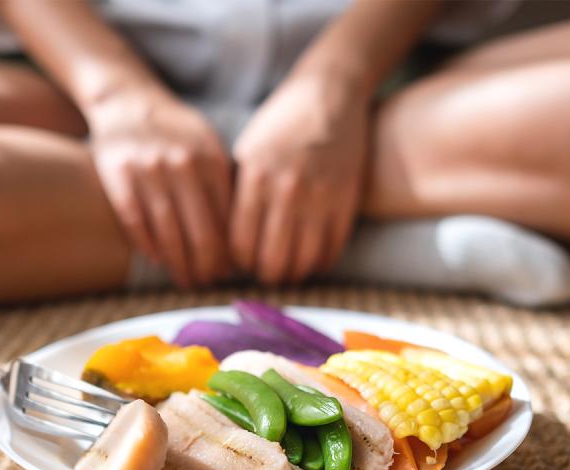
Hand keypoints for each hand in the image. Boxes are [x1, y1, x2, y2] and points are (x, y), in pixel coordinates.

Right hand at [87, 89, 232, 286]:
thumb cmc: (174, 130)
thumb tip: (241, 233)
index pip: (228, 218)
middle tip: (208, 283)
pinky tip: (159, 261)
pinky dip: (149, 247)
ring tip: (187, 280)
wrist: (127, 100)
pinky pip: (137, 223)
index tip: (231, 269)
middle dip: (208, 266)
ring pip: (169, 233)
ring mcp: (149, 170)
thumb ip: (223, 181)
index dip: (231, 249)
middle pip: (202, 232)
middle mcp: (182, 164)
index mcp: (211, 158)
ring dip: (180, 264)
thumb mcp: (207, 144)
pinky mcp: (119, 176)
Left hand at [231, 75, 368, 284]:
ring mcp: (320, 197)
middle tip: (262, 272)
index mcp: (255, 178)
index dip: (237, 262)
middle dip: (264, 275)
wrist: (329, 95)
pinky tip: (310, 259)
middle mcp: (287, 190)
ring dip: (292, 275)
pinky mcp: (347, 201)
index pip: (239, 244)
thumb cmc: (280, 124)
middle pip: (271, 261)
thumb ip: (235, 193)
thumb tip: (223, 241)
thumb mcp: (246, 151)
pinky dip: (319, 263)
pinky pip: (332, 250)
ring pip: (303, 263)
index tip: (238, 262)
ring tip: (286, 270)